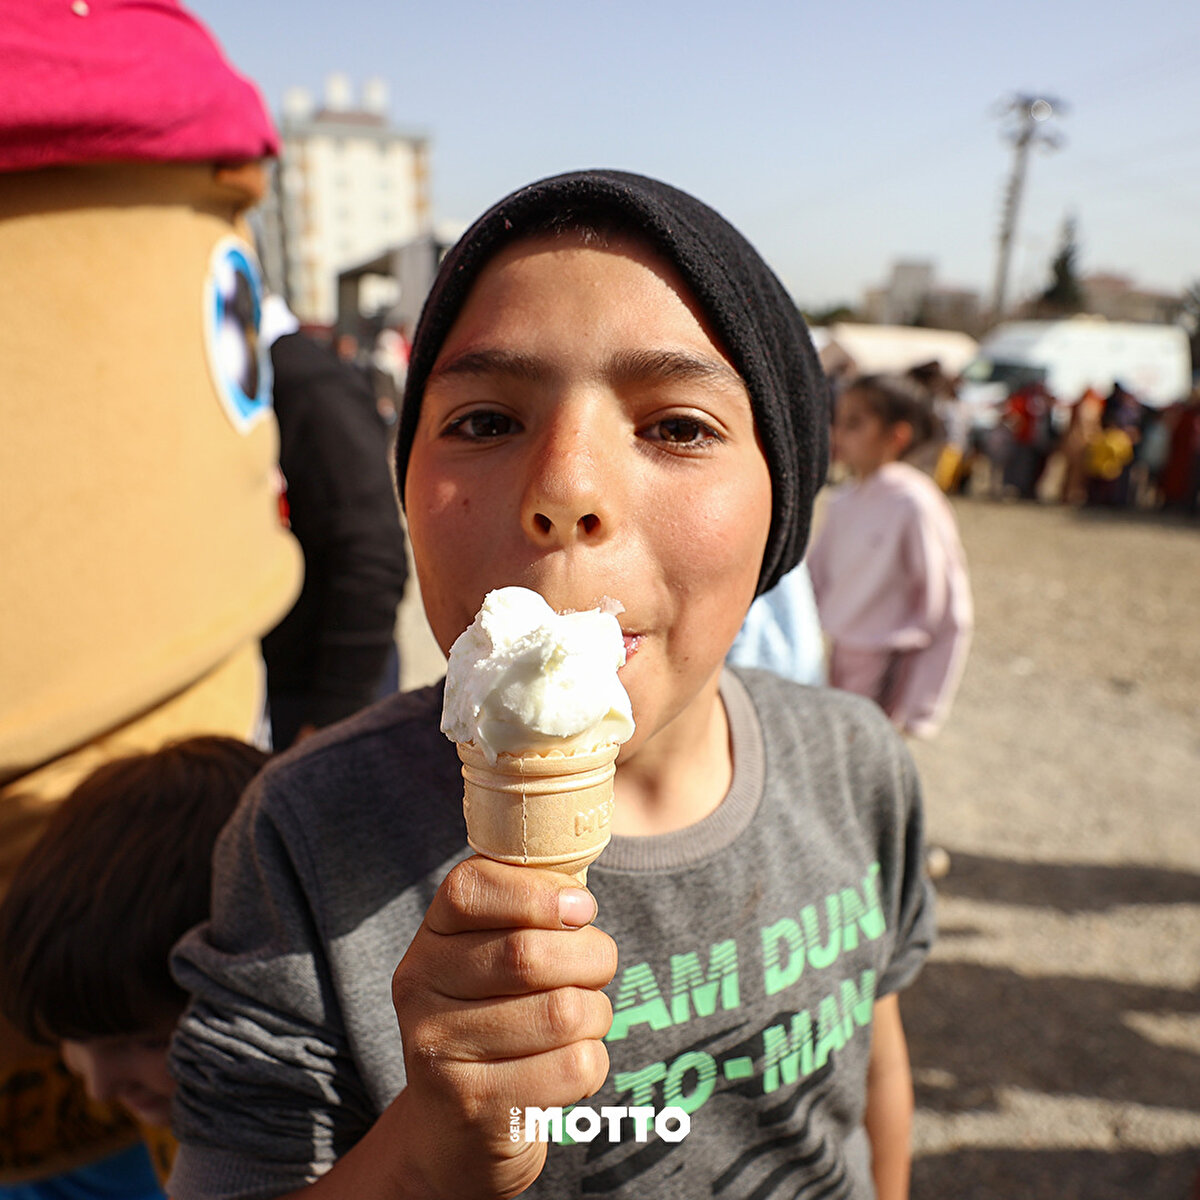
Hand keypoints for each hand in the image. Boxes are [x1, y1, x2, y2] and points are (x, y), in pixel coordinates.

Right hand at [390, 856, 616, 1197]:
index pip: (469, 888)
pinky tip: (568, 1067)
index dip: (538, 892)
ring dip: (596, 1013)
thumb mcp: (493, 957)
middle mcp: (420, 990)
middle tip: (598, 969)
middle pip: (528, 953)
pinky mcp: (477, 1108)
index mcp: (430, 939)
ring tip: (583, 1021)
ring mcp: (441, 1053)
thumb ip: (529, 910)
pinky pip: (574, 1067)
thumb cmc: (496, 1020)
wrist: (453, 1135)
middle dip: (591, 957)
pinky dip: (593, 1063)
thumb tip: (577, 894)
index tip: (582, 909)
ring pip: (563, 1012)